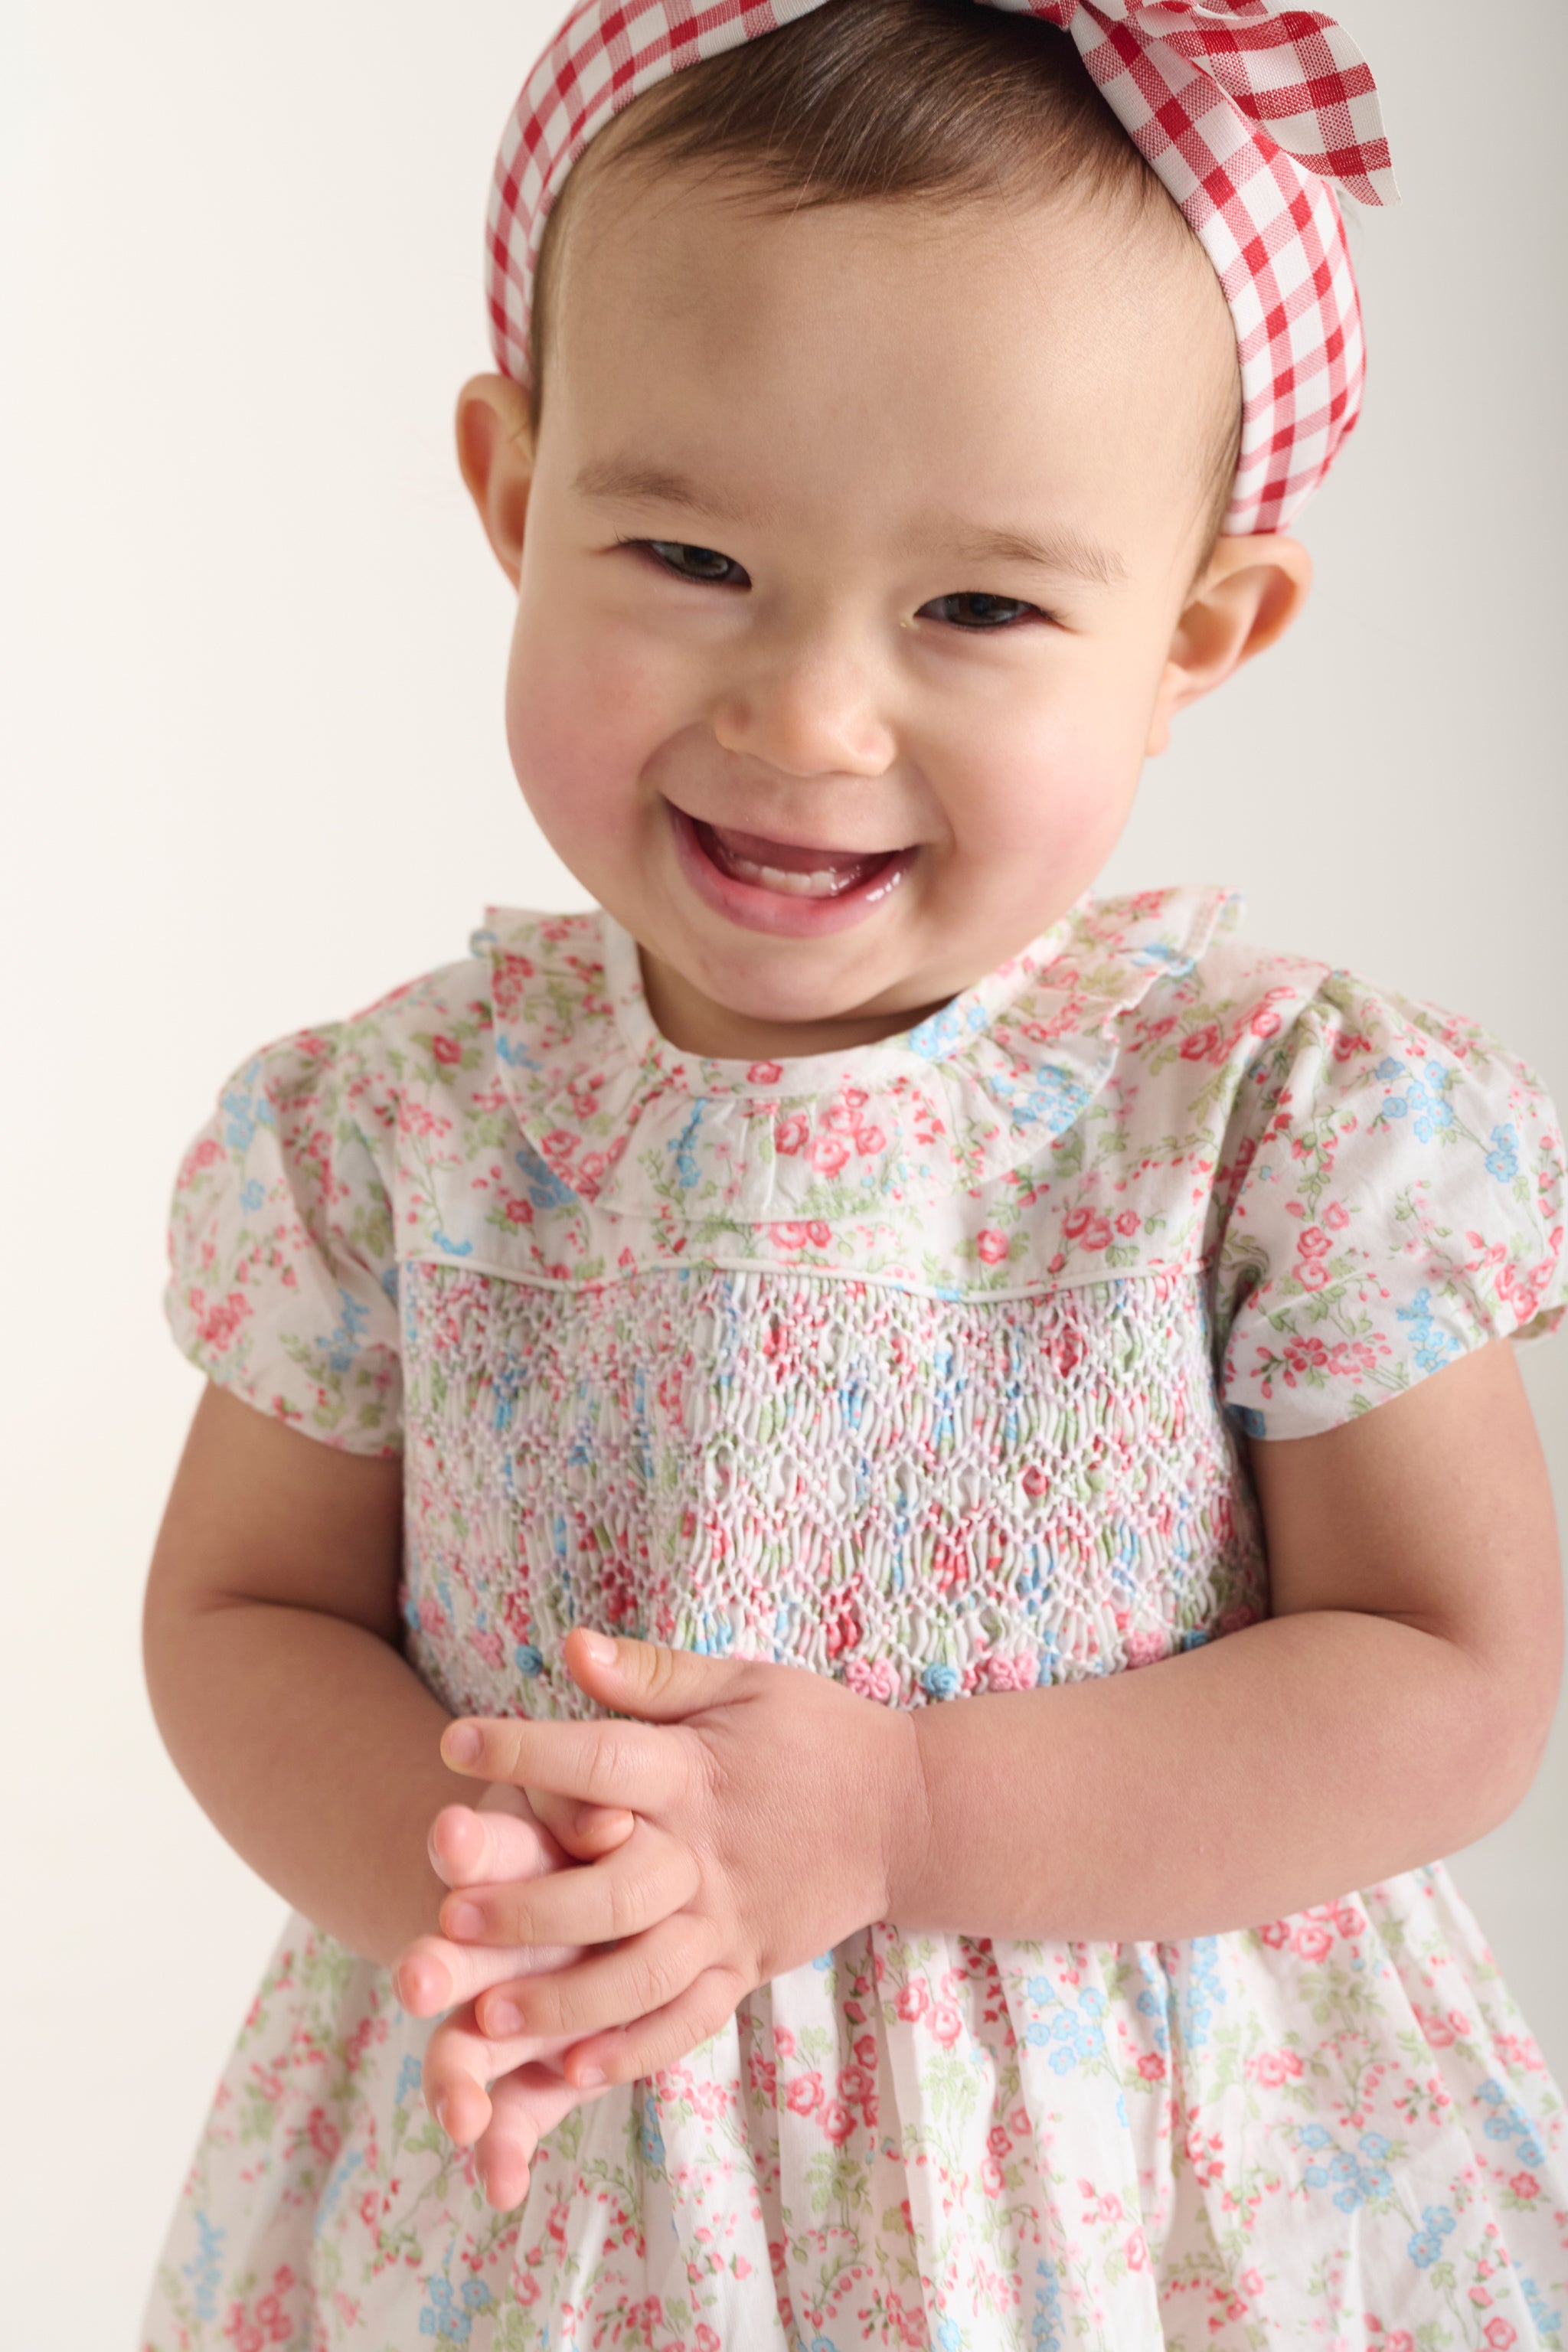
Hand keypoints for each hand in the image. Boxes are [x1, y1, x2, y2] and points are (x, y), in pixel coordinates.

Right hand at [393, 1778, 632, 2207]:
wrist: (603, 1897)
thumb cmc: (586, 1834)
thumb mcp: (583, 1805)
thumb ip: (588, 1809)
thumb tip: (613, 1823)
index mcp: (504, 1865)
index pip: (475, 1851)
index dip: (465, 1844)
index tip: (454, 1835)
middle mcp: (489, 1946)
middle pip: (450, 1961)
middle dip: (436, 1968)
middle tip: (419, 1977)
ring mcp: (509, 2015)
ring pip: (467, 2051)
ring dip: (460, 2083)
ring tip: (463, 2120)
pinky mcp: (544, 2070)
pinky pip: (518, 2115)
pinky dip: (505, 2150)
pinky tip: (503, 2187)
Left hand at [437, 1628, 921, 2089]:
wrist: (911, 1811)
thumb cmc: (815, 1731)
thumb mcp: (741, 1682)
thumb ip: (653, 1674)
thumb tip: (569, 1646)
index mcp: (695, 1774)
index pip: (600, 1759)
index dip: (526, 1749)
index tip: (452, 1742)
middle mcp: (707, 1856)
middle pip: (610, 1891)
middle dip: (528, 1909)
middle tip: (448, 1919)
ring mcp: (730, 1922)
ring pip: (641, 1976)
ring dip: (564, 2002)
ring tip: (484, 2022)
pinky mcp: (746, 1966)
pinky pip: (689, 2019)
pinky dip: (635, 2049)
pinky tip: (573, 2072)